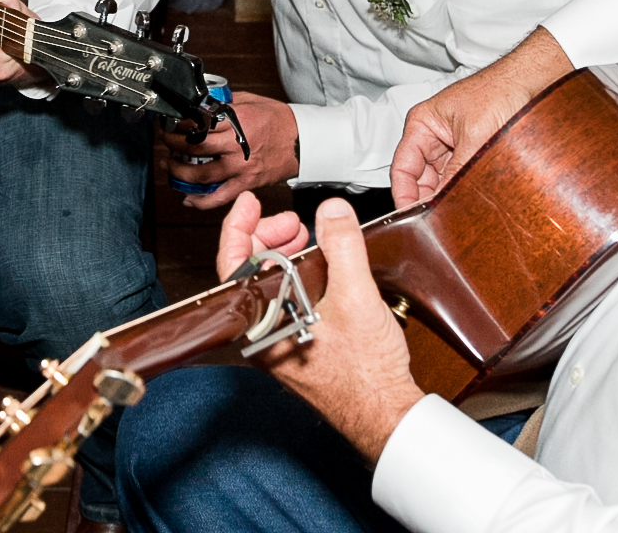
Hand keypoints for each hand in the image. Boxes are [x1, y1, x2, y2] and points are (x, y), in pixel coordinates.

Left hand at [167, 91, 298, 209]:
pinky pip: (220, 196)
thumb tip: (206, 103)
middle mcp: (236, 144)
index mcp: (236, 121)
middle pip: (195, 147)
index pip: (199, 123)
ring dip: (179, 172)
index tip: (172, 124)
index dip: (180, 124)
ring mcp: (240, 166)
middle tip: (166, 142)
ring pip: (201, 174)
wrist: (303, 142)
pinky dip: (202, 201)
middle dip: (173, 145)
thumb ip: (228, 103)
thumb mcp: (252, 101)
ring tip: (170, 167)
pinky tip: (189, 199)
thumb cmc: (280, 121)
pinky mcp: (247, 182)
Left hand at [220, 192, 424, 460]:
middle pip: (249, 272)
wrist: (385, 414)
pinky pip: (285, 302)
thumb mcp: (356, 296)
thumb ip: (342, 246)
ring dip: (285, 256)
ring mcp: (277, 341)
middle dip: (269, 237)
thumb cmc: (366, 374)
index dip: (239, 226)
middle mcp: (261, 334)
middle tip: (293, 223)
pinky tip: (321, 269)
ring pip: (268, 286)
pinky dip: (298, 278)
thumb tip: (332, 211)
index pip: (232, 264)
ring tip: (308, 239)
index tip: (250, 203)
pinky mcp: (295, 345)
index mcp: (260, 323)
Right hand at [389, 29, 570, 206]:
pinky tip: (469, 203)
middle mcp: (433, 134)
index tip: (410, 218)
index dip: (404, 195)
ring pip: (440, 180)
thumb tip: (442, 205)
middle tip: (436, 224)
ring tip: (454, 216)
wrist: (533, 82)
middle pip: (420, 178)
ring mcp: (453, 144)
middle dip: (426, 199)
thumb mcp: (473, 138)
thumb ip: (455, 174)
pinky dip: (462, 190)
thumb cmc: (500, 92)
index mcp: (422, 123)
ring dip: (446, 196)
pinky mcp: (471, 151)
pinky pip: (459, 176)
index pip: (402, 167)